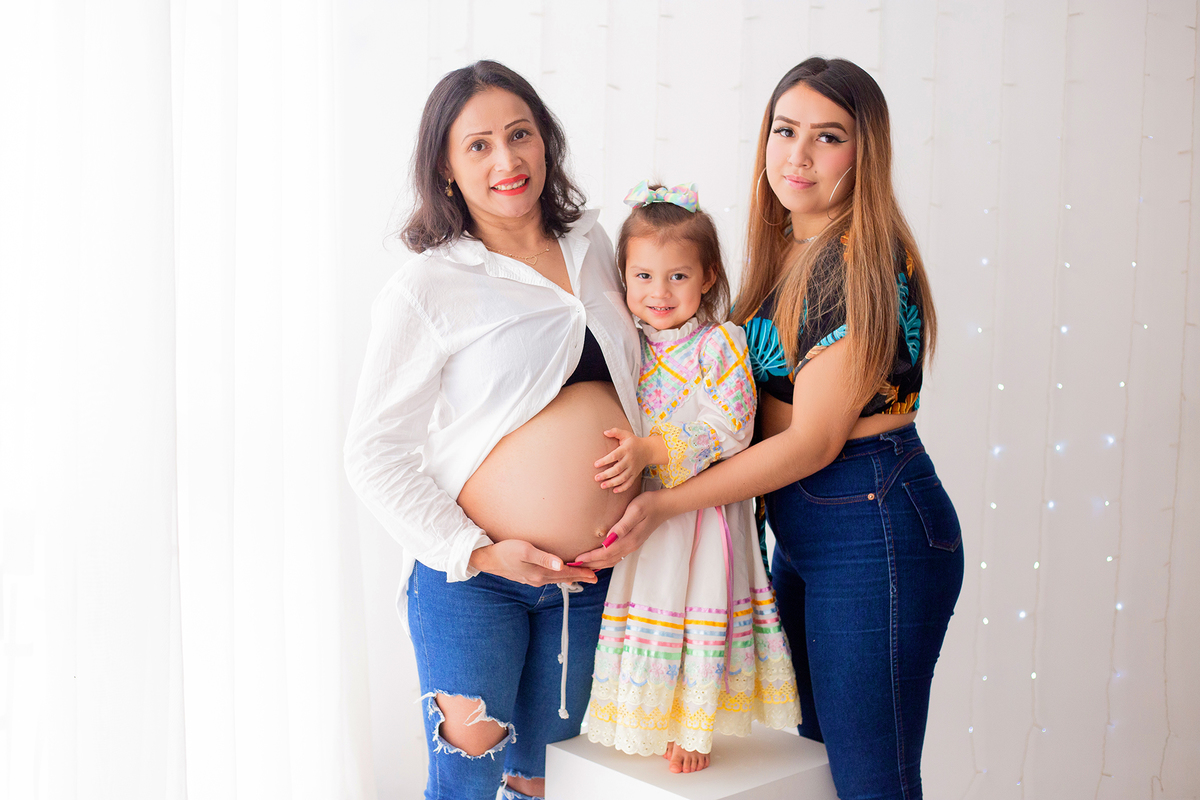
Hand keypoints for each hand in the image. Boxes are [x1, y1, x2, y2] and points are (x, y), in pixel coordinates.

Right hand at [469, 540, 597, 585]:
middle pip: (564, 578)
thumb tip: (561, 565)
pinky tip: (561, 576)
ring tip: (582, 577)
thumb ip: (544, 558)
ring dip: (571, 578)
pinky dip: (560, 577)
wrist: (488, 559)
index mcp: (540, 573)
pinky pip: (549, 579)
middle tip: (595, 577)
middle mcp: (538, 579)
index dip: (582, 573)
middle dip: (580, 577)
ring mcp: (533, 580)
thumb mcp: (525, 550)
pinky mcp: (528, 577)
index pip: (566, 573)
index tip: (595, 574)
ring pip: (557, 580)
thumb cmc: (506, 551)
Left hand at [571, 490, 671, 568]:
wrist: (664, 505)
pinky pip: (616, 557)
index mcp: (629, 539)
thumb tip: (609, 538)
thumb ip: (623, 525)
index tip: (577, 559)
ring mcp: (632, 546)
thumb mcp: (635, 511)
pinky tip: (597, 561)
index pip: (606, 553)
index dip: (591, 557)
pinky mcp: (632, 543)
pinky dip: (605, 561)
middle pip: (607, 560)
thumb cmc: (648, 504)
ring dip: (596, 565)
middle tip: (573, 566)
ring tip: (582, 566)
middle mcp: (630, 546)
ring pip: (611, 561)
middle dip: (590, 564)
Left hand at [593, 428, 647, 492]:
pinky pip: (629, 483)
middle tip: (596, 478)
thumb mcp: (626, 434)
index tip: (595, 464)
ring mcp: (633, 469)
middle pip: (617, 469)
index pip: (614, 456)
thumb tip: (605, 432)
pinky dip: (622, 488)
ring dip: (612, 483)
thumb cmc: (634, 442)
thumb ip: (615, 432)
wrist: (648, 450)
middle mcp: (629, 460)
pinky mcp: (635, 474)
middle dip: (606, 474)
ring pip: (622, 478)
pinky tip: (614, 490)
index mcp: (626, 450)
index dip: (605, 461)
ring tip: (602, 486)